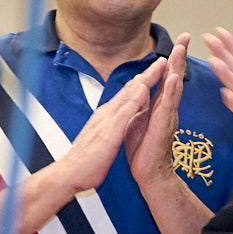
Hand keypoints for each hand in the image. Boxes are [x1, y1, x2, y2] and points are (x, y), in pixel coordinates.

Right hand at [58, 55, 166, 193]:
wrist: (69, 174)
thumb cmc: (86, 160)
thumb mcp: (103, 138)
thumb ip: (110, 127)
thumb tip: (116, 120)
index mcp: (108, 117)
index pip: (127, 95)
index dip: (142, 82)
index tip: (155, 71)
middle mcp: (108, 113)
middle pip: (130, 89)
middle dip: (147, 73)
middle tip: (163, 59)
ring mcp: (108, 119)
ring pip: (129, 94)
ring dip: (145, 78)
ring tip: (160, 65)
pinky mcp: (110, 130)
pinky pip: (125, 111)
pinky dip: (136, 97)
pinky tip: (145, 87)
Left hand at [125, 34, 188, 188]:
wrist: (149, 173)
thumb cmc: (144, 148)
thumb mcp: (140, 118)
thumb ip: (143, 102)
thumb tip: (142, 86)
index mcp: (160, 105)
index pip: (167, 76)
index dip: (173, 58)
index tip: (180, 40)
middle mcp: (167, 108)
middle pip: (175, 76)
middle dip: (180, 55)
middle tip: (187, 35)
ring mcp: (167, 117)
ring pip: (174, 87)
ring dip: (177, 67)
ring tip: (181, 50)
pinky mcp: (163, 127)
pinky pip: (168, 106)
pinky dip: (171, 91)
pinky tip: (173, 78)